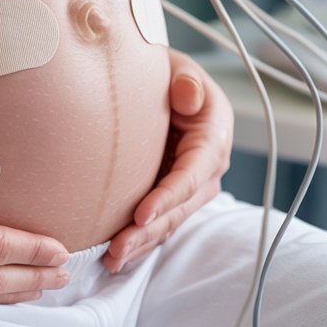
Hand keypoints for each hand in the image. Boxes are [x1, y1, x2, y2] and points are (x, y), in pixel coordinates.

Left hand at [103, 50, 232, 272]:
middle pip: (181, 206)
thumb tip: (187, 97)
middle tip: (117, 249)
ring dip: (143, 243)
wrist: (165, 86)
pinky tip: (117, 257)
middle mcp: (209, 166)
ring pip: (171, 221)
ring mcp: (194, 186)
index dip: (168, 196)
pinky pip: (162, 223)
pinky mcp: (177, 197)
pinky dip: (141, 241)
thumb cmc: (168, 76)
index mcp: (214, 135)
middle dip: (149, 230)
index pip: (193, 172)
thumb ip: (185, 80)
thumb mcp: (177, 68)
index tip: (141, 214)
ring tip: (112, 259)